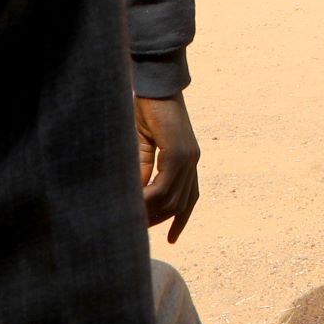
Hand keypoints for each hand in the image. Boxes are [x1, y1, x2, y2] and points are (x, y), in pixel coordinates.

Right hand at [135, 94, 201, 242]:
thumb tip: (138, 199)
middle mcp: (192, 161)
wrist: (151, 84)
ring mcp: (188, 157)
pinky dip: (148, 198)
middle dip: (158, 220)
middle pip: (179, 204)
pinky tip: (134, 203)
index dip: (180, 220)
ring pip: (172, 199)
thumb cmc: (144, 110)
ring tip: (130, 218)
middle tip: (135, 228)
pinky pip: (165, 185)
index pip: (189, 199)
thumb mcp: (142, 148)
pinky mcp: (179, 152)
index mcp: (187, 160)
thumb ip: (143, 172)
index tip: (171, 240)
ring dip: (150, 212)